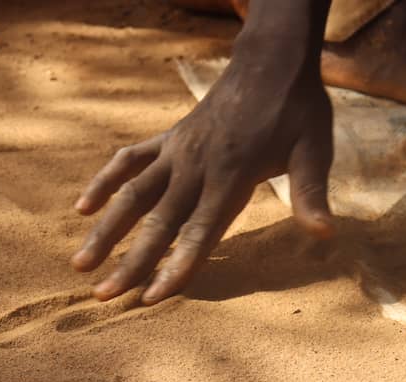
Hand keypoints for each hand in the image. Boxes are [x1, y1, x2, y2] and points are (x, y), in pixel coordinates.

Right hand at [70, 15, 333, 305]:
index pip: (198, 232)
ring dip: (104, 231)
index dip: (175, 266)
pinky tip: (81, 207)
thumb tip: (325, 235)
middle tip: (103, 296)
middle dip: (129, 262)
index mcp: (231, 176)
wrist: (271, 61)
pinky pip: (127, 160)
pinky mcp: (166, 140)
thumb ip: (311, 193)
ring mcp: (175, 152)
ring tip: (80, 265)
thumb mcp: (315, 149)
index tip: (151, 297)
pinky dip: (103, 181)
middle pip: (157, 223)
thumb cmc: (297, 110)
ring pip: (131, 195)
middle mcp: (195, 167)